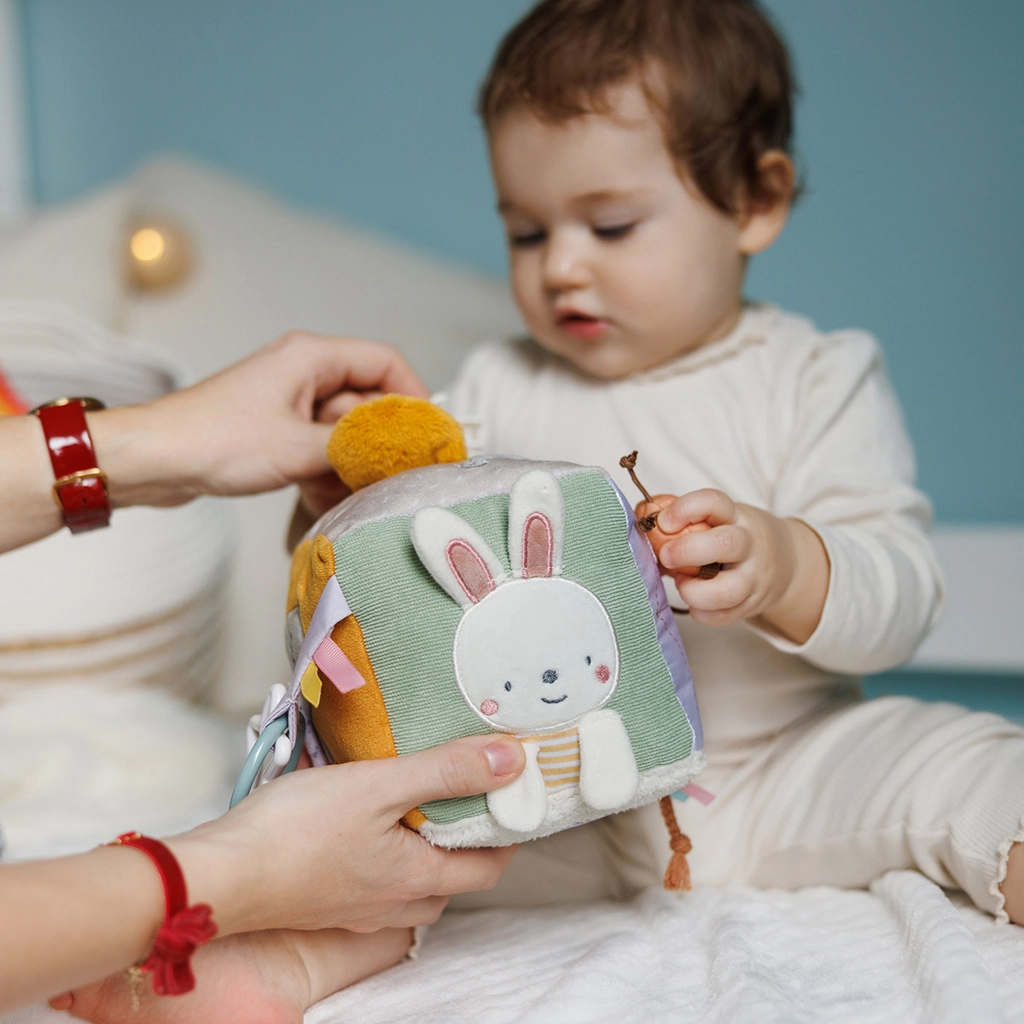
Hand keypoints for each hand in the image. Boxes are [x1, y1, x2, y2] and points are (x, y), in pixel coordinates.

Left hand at [90, 331, 428, 509]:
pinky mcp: (274, 429)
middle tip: (402, 471)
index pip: (385, 361)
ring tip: (358, 490)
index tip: (429, 432)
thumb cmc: (214, 440)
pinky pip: (319, 445)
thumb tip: (401, 455)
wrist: (152, 460)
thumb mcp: (299, 448)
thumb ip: (357, 448)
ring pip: (344, 428)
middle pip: (367, 398)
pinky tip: (325, 496)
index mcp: (311, 356)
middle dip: (383, 437)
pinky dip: (328, 469)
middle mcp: (303, 372)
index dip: (414, 394)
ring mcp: (288, 401)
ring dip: (354, 460)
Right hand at [170, 734, 524, 935]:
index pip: (488, 866)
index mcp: (417, 880)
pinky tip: (370, 823)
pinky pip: (377, 882)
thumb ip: (447, 772)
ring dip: (427, 847)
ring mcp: (357, 908)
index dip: (508, 832)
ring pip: (414, 882)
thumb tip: (513, 759)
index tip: (512, 795)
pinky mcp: (326, 902)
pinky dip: (390, 854)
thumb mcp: (382, 785)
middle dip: (470, 839)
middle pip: (454, 877)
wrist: (219, 874)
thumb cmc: (297, 831)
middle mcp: (393, 904)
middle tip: (471, 791)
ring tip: (420, 798)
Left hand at [638, 488, 827, 643]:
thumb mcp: (719, 519)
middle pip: (725, 544)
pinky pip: (725, 616)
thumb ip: (685, 519)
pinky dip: (703, 614)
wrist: (786, 563)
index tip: (663, 521)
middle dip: (687, 551)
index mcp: (735, 516)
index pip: (714, 502)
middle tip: (666, 556)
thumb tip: (641, 521)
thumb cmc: (734, 536)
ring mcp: (754, 577)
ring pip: (727, 590)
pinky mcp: (752, 604)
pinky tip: (695, 604)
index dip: (685, 509)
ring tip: (683, 584)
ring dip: (695, 591)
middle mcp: (749, 544)